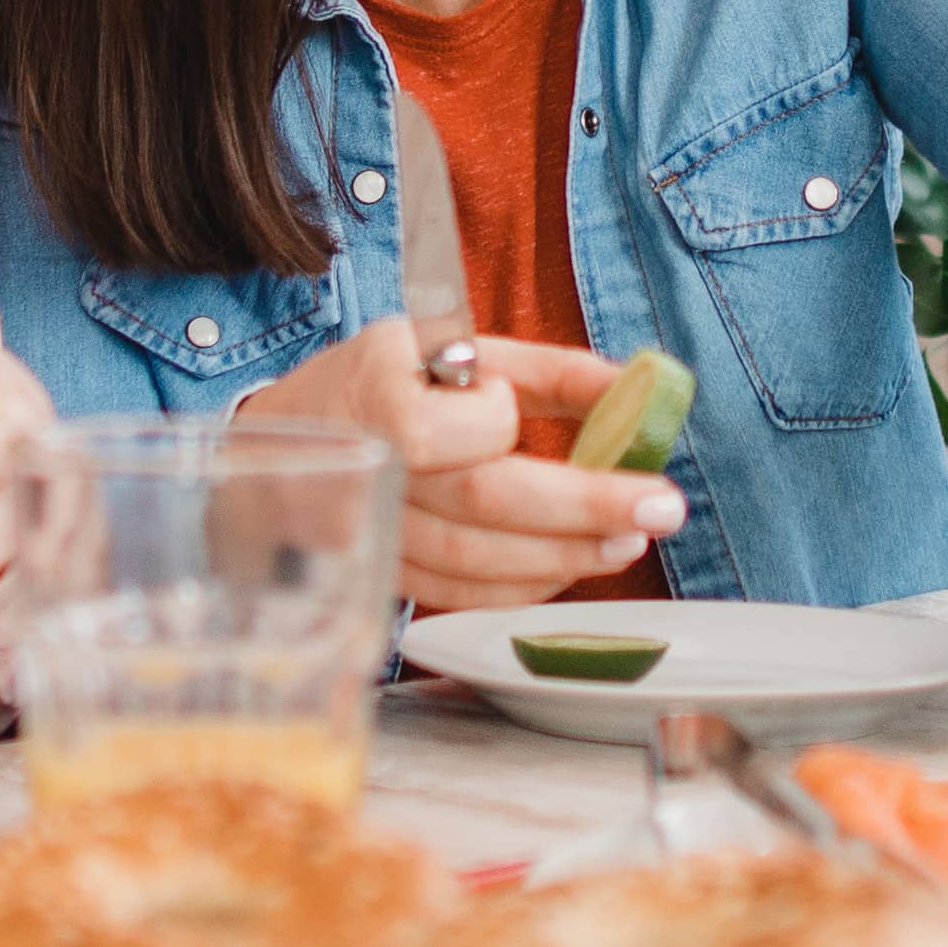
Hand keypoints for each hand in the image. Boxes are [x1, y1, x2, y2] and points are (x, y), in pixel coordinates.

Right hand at [243, 320, 680, 609]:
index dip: (494, 420)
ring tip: (626, 541)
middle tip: (662, 508)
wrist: (285, 438)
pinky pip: (457, 596)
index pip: (448, 425)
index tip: (508, 405)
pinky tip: (567, 568)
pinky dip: (520, 589)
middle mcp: (366, 470)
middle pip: (481, 503)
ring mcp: (369, 535)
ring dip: (563, 557)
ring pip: (474, 563)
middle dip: (584, 509)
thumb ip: (546, 371)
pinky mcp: (381, 576)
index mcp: (374, 392)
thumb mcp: (454, 350)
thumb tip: (640, 387)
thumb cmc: (384, 383)